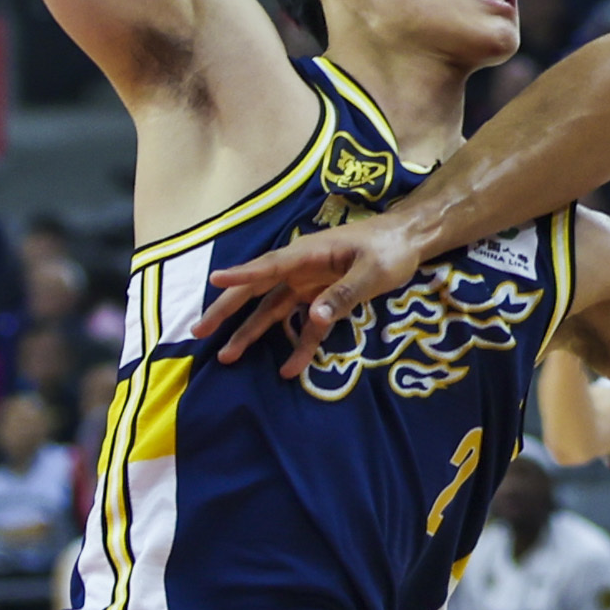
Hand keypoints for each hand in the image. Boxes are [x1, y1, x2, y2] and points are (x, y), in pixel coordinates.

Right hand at [192, 215, 426, 373]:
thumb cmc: (391, 248)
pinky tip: (288, 369)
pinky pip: (304, 324)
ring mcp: (309, 284)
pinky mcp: (321, 297)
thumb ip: (344, 293)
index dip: (242, 274)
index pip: (269, 266)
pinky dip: (298, 345)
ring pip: (272, 310)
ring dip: (250, 332)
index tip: (214, 280)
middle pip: (257, 290)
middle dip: (227, 310)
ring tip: (226, 356)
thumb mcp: (373, 271)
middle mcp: (301, 268)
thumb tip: (314, 317)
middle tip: (199, 331)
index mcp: (309, 254)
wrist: (409, 240)